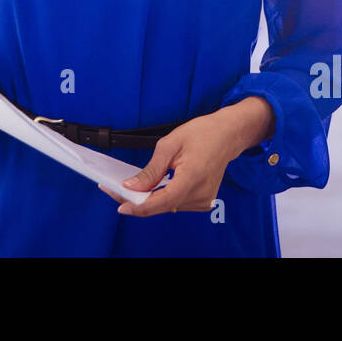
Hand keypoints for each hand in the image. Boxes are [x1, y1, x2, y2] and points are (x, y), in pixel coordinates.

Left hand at [97, 98, 272, 215]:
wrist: (227, 134)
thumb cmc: (202, 134)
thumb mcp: (170, 144)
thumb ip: (151, 170)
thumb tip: (132, 187)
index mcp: (193, 178)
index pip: (162, 201)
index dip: (139, 207)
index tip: (121, 206)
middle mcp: (200, 194)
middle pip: (162, 205)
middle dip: (138, 200)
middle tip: (113, 191)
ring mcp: (204, 200)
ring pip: (168, 206)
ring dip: (149, 199)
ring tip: (130, 188)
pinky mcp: (203, 201)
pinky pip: (176, 202)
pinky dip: (161, 197)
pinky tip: (149, 188)